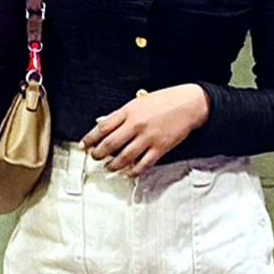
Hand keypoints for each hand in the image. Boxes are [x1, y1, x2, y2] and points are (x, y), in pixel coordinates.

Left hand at [80, 84, 209, 174]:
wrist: (189, 104)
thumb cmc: (166, 101)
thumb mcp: (140, 102)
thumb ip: (123, 114)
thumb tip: (107, 125)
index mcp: (129, 111)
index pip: (102, 127)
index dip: (90, 138)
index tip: (84, 145)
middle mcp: (136, 125)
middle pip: (109, 144)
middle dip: (98, 154)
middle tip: (95, 157)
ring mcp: (147, 138)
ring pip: (123, 157)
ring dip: (113, 165)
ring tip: (109, 167)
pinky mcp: (159, 148)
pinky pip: (142, 165)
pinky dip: (132, 171)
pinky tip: (127, 173)